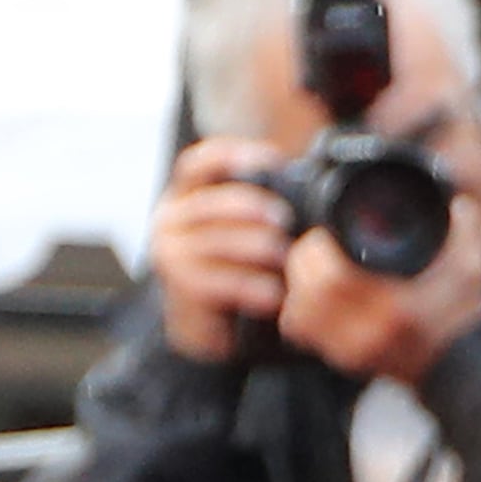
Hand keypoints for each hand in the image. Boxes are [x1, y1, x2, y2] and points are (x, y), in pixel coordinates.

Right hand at [150, 136, 294, 361]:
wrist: (213, 325)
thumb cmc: (238, 266)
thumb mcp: (248, 228)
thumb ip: (263, 204)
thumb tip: (309, 180)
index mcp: (188, 195)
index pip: (198, 164)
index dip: (232, 156)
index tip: (272, 159)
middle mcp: (171, 219)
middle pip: (211, 203)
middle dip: (251, 207)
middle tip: (283, 218)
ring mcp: (170, 254)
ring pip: (214, 242)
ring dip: (255, 248)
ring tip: (285, 257)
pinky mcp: (178, 288)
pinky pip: (216, 282)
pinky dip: (249, 286)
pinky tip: (274, 293)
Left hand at [273, 184, 480, 385]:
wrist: (459, 362)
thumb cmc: (464, 312)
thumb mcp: (474, 267)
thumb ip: (469, 231)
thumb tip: (461, 202)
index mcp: (399, 312)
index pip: (331, 281)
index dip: (317, 249)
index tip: (325, 232)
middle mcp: (371, 337)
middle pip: (306, 295)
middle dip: (304, 261)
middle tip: (315, 244)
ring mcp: (353, 353)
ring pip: (296, 313)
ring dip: (299, 284)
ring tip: (314, 265)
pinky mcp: (341, 360)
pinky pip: (299, 330)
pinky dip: (298, 308)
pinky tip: (314, 293)